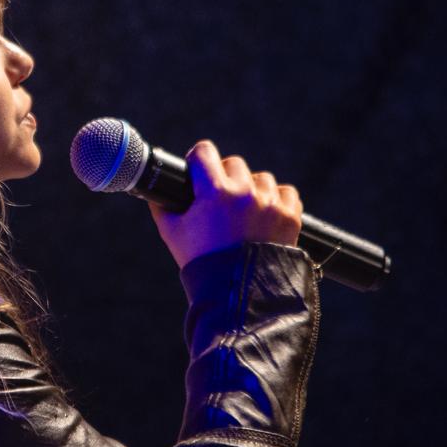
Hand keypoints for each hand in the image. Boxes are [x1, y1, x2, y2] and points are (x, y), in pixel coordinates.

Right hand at [148, 139, 303, 271]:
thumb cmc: (201, 262)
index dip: (198, 159)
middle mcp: (245, 193)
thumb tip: (156, 191)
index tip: (198, 169)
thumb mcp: (172, 233)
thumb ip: (162, 206)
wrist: (236, 294)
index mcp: (215, 192)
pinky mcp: (290, 217)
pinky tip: (265, 214)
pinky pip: (286, 193)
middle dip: (225, 177)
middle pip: (234, 164)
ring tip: (244, 212)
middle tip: (220, 198)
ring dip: (252, 190)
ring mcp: (270, 204)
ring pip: (261, 178)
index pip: (205, 152)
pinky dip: (277, 201)